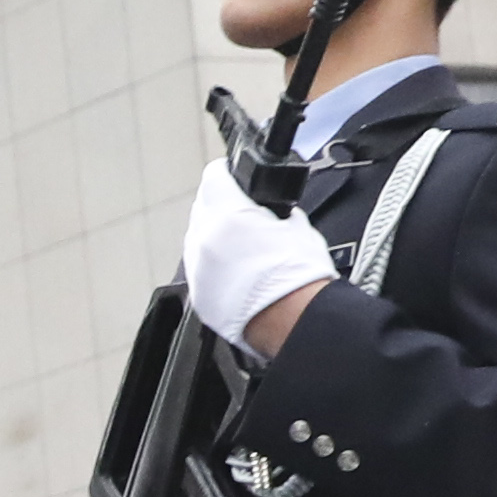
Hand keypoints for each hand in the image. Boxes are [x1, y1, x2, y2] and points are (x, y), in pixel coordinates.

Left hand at [179, 163, 330, 354]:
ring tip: (244, 249)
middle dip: (222, 207)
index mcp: (227, 214)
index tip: (233, 176)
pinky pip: (199, 268)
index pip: (214, 177)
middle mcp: (204, 238)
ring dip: (215, 237)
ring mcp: (197, 268)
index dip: (227, 174)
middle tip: (245, 217)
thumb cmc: (299, 278)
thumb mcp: (298, 226)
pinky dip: (213, 265)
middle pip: (203, 207)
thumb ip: (275, 211)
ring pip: (198, 238)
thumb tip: (272, 210)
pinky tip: (238, 273)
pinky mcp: (198, 294)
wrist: (295, 322)